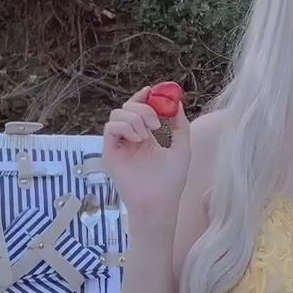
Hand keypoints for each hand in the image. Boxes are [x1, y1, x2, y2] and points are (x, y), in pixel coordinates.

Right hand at [102, 84, 191, 222]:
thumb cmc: (171, 181)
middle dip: (142, 108)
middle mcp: (130, 138)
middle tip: (155, 123)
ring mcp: (119, 145)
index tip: (153, 91)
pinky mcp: (110, 152)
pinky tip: (138, 139)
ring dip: (134, 118)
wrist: (159, 202)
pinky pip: (110, 128)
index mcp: (146, 136)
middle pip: (127, 108)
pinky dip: (124, 126)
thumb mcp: (182, 149)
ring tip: (147, 136)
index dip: (144, 97)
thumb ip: (180, 126)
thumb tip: (178, 104)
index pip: (140, 109)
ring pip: (117, 115)